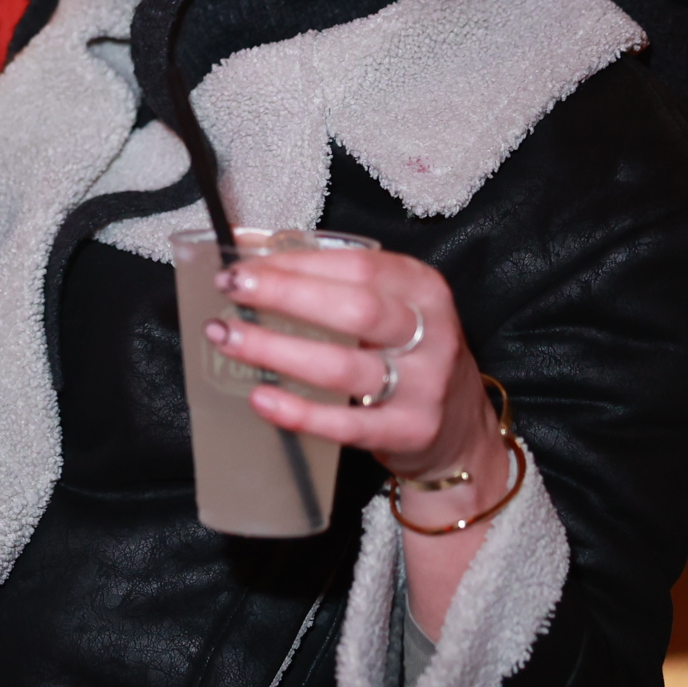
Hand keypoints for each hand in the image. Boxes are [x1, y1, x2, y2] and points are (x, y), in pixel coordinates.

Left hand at [208, 246, 507, 504]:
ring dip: (276, 349)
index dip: (297, 264)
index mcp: (423, 291)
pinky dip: (298, 412)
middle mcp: (431, 334)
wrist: (460, 430)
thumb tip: (252, 254)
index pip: (357, 266)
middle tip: (230, 290)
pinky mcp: (408, 431)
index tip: (245, 265)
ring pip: (342, 366)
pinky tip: (261, 397)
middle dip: (284, 295)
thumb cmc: (409, 356)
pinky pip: (346, 424)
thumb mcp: (392, 309)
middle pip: (354, 309)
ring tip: (227, 337)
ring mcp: (423, 386)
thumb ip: (333, 283)